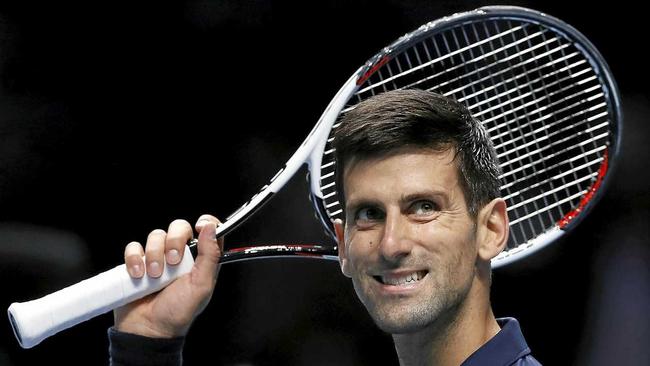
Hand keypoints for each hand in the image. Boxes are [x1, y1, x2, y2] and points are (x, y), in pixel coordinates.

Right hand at [113, 214, 223, 337]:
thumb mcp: (201, 286)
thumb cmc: (177, 312)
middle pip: (179, 227)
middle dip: (174, 241)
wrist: (148, 330)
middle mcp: (180, 255)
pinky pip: (134, 247)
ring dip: (154, 254)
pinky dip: (134, 258)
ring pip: (155, 235)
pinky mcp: (137, 262)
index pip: (207, 230)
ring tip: (154, 276)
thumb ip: (210, 256)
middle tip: (172, 261)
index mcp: (200, 260)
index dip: (205, 222)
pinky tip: (138, 275)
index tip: (200, 226)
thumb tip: (212, 227)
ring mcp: (158, 257)